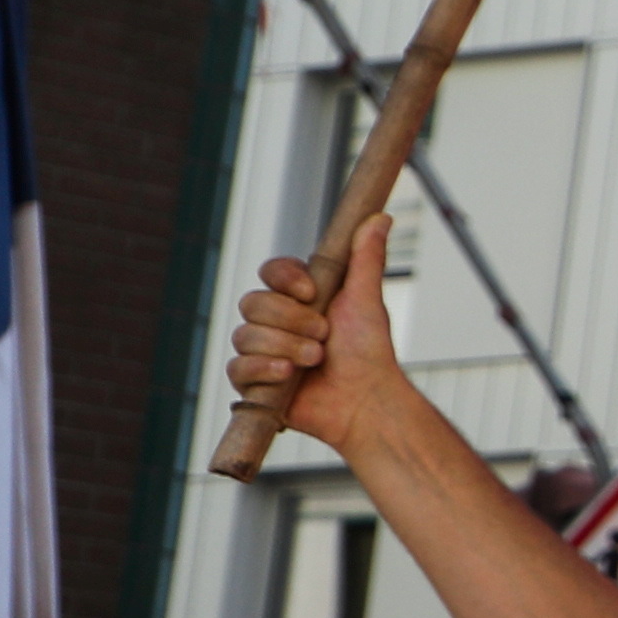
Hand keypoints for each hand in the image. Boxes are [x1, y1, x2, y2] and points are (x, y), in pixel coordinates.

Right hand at [227, 216, 411, 445]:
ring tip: (315, 359)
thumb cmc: (369, 352)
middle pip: (253, 302)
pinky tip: (288, 375)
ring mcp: (261, 351)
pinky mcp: (253, 382)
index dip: (285, 278)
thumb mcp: (366, 300)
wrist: (366, 399)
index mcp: (298, 298)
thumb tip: (379, 217)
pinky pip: (237, 367)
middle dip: (292, 319)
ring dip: (285, 346)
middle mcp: (275, 321)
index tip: (311, 291)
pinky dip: (264, 369)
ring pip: (245, 334)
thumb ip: (366, 258)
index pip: (271, 272)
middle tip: (324, 335)